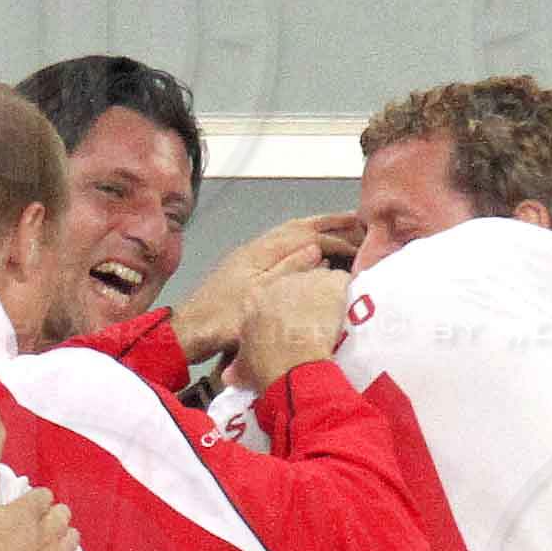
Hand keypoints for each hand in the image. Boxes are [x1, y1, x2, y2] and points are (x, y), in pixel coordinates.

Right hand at [0, 475, 80, 550]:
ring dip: (63, 539)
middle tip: (38, 526)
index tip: (26, 507)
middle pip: (63, 514)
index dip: (35, 500)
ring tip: (48, 546)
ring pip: (72, 540)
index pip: (43, 495)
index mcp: (29, 512)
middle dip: (53, 516)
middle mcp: (51, 532)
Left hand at [169, 214, 361, 362]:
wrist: (190, 331)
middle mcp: (256, 247)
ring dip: (315, 227)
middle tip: (357, 218)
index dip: (336, 236)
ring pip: (288, 233)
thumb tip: (318, 249)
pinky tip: (307, 248)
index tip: (361, 242)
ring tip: (339, 226)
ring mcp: (249, 256)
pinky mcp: (245, 268)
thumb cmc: (224, 321)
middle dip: (329, 222)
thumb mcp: (262, 297)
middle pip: (297, 227)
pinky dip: (300, 239)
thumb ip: (290, 271)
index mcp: (262, 252)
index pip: (306, 235)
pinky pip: (280, 244)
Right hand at [230, 268, 350, 391]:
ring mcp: (305, 280)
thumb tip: (231, 374)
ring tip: (333, 319)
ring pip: (320, 279)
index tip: (292, 325)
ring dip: (327, 297)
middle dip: (306, 300)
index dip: (284, 309)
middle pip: (296, 283)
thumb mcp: (244, 369)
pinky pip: (343, 281)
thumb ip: (240, 365)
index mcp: (255, 301)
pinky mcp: (330, 283)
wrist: (292, 366)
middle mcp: (278, 284)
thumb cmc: (268, 369)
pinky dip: (346, 293)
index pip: (272, 295)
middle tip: (315, 324)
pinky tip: (348, 310)